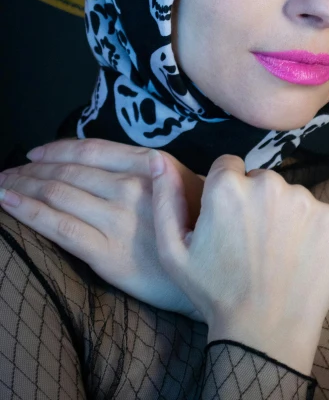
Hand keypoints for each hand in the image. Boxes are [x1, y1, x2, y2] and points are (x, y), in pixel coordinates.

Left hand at [0, 138, 205, 319]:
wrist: (214, 273)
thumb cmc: (198, 226)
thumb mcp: (179, 185)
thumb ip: (145, 170)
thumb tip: (106, 164)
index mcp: (149, 165)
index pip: (91, 150)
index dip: (57, 148)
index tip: (34, 152)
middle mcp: (130, 186)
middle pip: (68, 171)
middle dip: (31, 169)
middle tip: (8, 171)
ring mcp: (116, 218)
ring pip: (57, 194)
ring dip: (23, 185)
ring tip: (3, 184)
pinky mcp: (104, 251)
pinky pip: (57, 225)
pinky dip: (28, 210)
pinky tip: (8, 202)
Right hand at [150, 152, 328, 372]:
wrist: (265, 334)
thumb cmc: (214, 292)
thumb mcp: (174, 250)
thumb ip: (165, 198)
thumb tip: (157, 158)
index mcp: (228, 186)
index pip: (229, 166)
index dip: (225, 192)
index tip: (227, 221)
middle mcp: (268, 183)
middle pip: (259, 179)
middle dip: (254, 201)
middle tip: (250, 241)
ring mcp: (304, 200)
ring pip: (288, 195)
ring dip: (282, 214)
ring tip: (274, 252)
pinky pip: (316, 212)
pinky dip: (309, 228)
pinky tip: (297, 256)